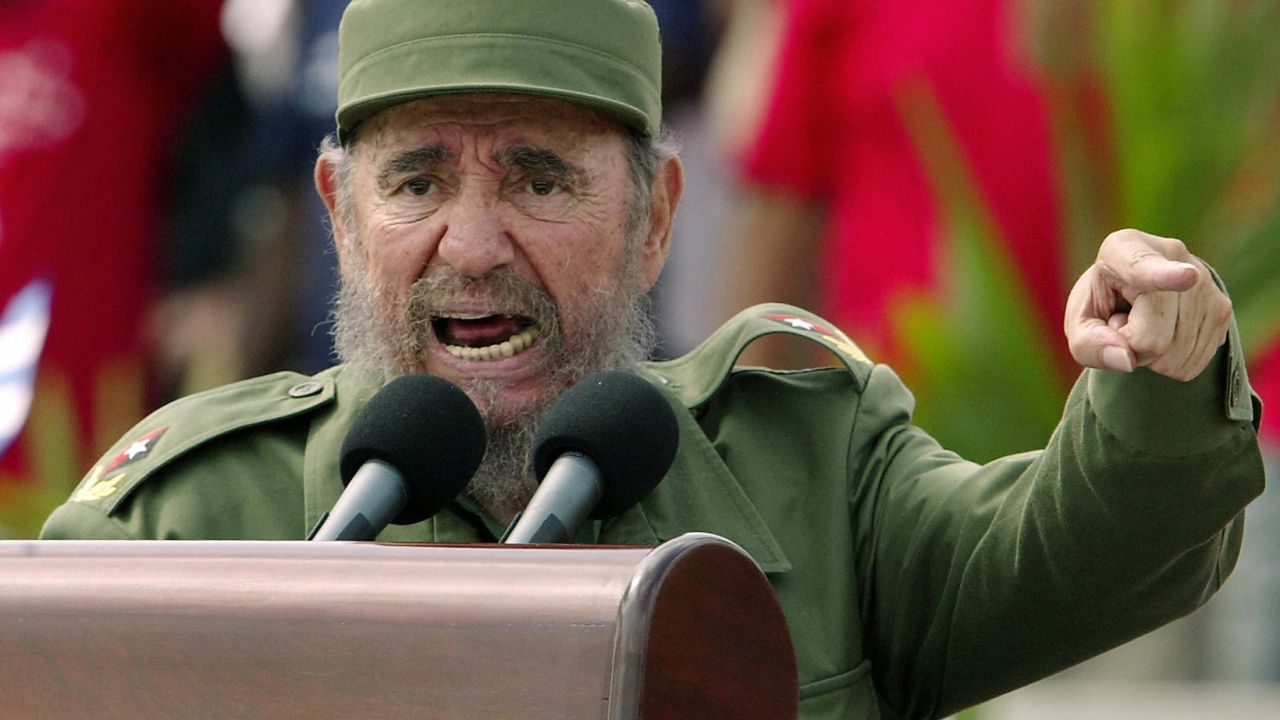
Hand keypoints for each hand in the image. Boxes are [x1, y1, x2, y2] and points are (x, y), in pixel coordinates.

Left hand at [1064, 229, 1231, 380]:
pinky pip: (1194, 363)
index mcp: (1124, 248)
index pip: (1143, 267)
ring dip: (1154, 356)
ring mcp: (1203, 281)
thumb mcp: (1079, 324)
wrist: (1136, 292)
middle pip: (1153, 338)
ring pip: (1176, 355)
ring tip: (1144, 325)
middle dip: (1131, 347)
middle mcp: (1171, 255)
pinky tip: (1165, 333)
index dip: (1163, 276)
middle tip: (1123, 323)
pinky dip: (1172, 362)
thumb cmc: (1102, 305)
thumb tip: (1126, 360)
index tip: (1185, 278)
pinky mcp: (1222, 307)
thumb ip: (1088, 343)